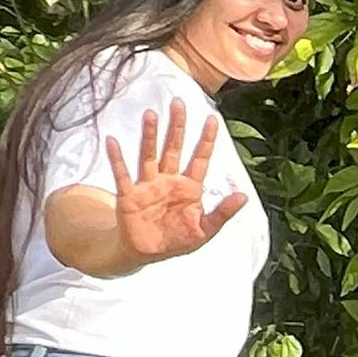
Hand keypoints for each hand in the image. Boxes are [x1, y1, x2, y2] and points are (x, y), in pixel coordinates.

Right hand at [103, 102, 248, 263]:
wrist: (148, 253)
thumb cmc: (177, 240)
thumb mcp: (205, 230)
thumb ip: (223, 214)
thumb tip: (244, 196)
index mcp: (189, 188)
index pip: (200, 158)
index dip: (206, 140)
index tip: (212, 119)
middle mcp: (169, 180)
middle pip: (173, 148)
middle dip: (177, 127)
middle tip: (178, 103)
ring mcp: (148, 185)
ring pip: (149, 155)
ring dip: (149, 136)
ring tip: (151, 114)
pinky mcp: (129, 194)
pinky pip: (123, 174)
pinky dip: (117, 158)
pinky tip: (113, 141)